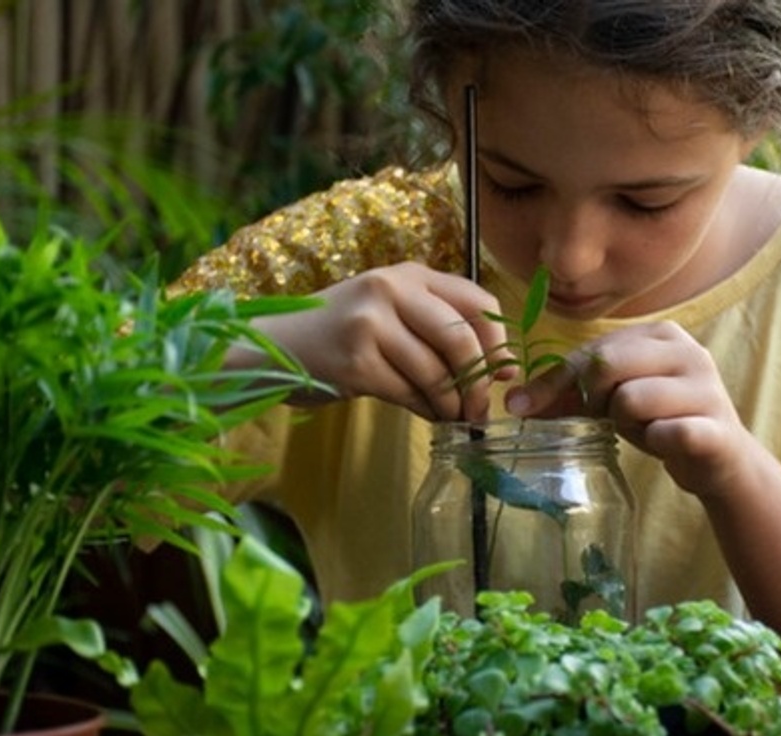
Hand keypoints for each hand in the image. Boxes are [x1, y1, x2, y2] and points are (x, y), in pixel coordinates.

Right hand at [255, 262, 509, 420]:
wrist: (275, 347)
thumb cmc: (342, 333)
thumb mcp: (392, 312)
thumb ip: (440, 326)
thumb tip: (503, 368)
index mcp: (409, 275)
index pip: (478, 301)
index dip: (500, 342)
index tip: (505, 374)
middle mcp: (391, 291)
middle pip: (461, 338)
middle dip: (479, 382)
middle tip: (480, 410)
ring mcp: (370, 324)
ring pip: (436, 372)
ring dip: (451, 404)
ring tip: (451, 416)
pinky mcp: (355, 361)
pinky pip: (409, 394)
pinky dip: (426, 411)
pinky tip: (425, 415)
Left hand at [504, 321, 753, 496]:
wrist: (721, 459)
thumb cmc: (661, 420)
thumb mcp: (614, 400)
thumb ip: (569, 395)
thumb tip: (513, 402)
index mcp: (661, 335)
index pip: (592, 351)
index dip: (554, 381)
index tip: (520, 407)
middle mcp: (688, 352)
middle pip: (607, 366)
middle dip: (596, 399)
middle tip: (612, 418)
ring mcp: (706, 389)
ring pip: (631, 399)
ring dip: (627, 424)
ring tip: (644, 430)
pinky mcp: (717, 429)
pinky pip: (668, 432)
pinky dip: (656, 442)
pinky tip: (665, 443)